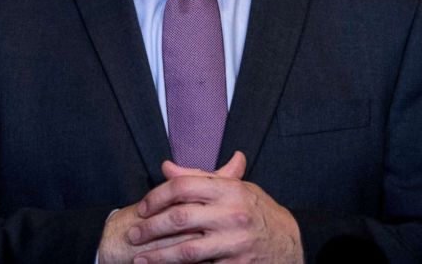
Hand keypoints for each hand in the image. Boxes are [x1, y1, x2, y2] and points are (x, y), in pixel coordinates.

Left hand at [97, 154, 246, 263]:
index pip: (183, 186)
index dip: (157, 196)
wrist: (288, 244)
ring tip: (139, 259)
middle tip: (132, 234)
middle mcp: (232, 214)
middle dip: (150, 228)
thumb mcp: (234, 188)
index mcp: (229, 189)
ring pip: (186, 251)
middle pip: (179, 218)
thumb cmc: (256, 212)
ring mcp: (234, 243)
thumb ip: (199, 179)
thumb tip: (166, 167)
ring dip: (158, 256)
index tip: (143, 208)